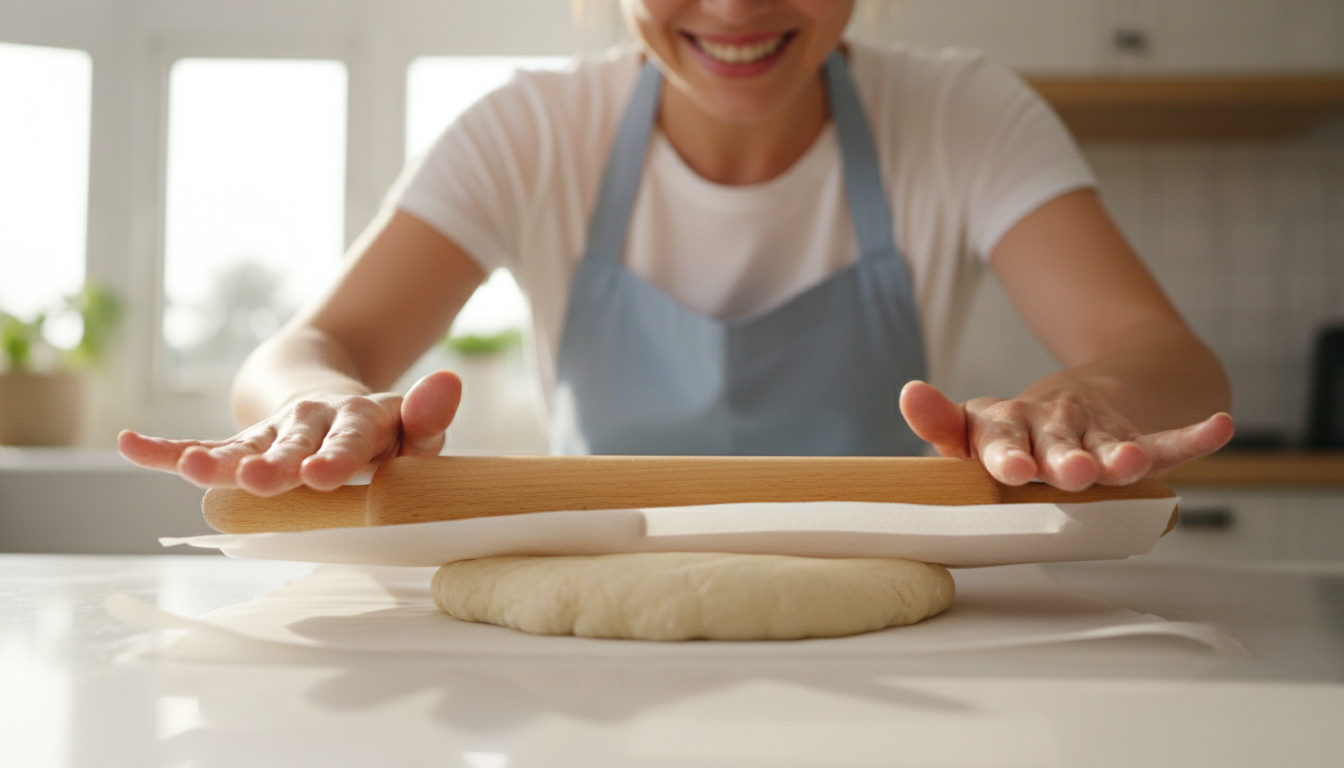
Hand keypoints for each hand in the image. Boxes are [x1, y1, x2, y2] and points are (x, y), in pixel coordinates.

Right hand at [118, 370, 461, 495]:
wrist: (332, 396)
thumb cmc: (384, 432)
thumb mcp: (414, 428)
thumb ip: (429, 416)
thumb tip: (451, 380)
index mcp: (359, 421)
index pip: (349, 442)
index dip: (337, 458)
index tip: (323, 475)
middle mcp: (311, 422)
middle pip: (291, 445)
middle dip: (275, 463)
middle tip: (260, 479)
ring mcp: (273, 431)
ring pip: (243, 447)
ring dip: (217, 460)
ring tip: (192, 470)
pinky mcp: (244, 440)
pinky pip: (203, 446)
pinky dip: (166, 450)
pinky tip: (131, 446)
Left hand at [898, 380, 1233, 489]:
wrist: (1075, 398)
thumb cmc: (1013, 431)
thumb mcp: (971, 429)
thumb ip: (941, 424)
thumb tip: (909, 393)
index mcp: (1007, 423)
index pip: (1002, 436)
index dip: (1008, 452)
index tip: (1010, 468)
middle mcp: (1053, 423)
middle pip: (1060, 443)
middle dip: (1065, 459)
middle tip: (1069, 473)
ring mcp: (1096, 430)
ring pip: (1109, 444)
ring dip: (1120, 453)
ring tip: (1127, 464)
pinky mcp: (1134, 436)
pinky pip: (1167, 441)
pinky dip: (1193, 436)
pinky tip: (1218, 427)